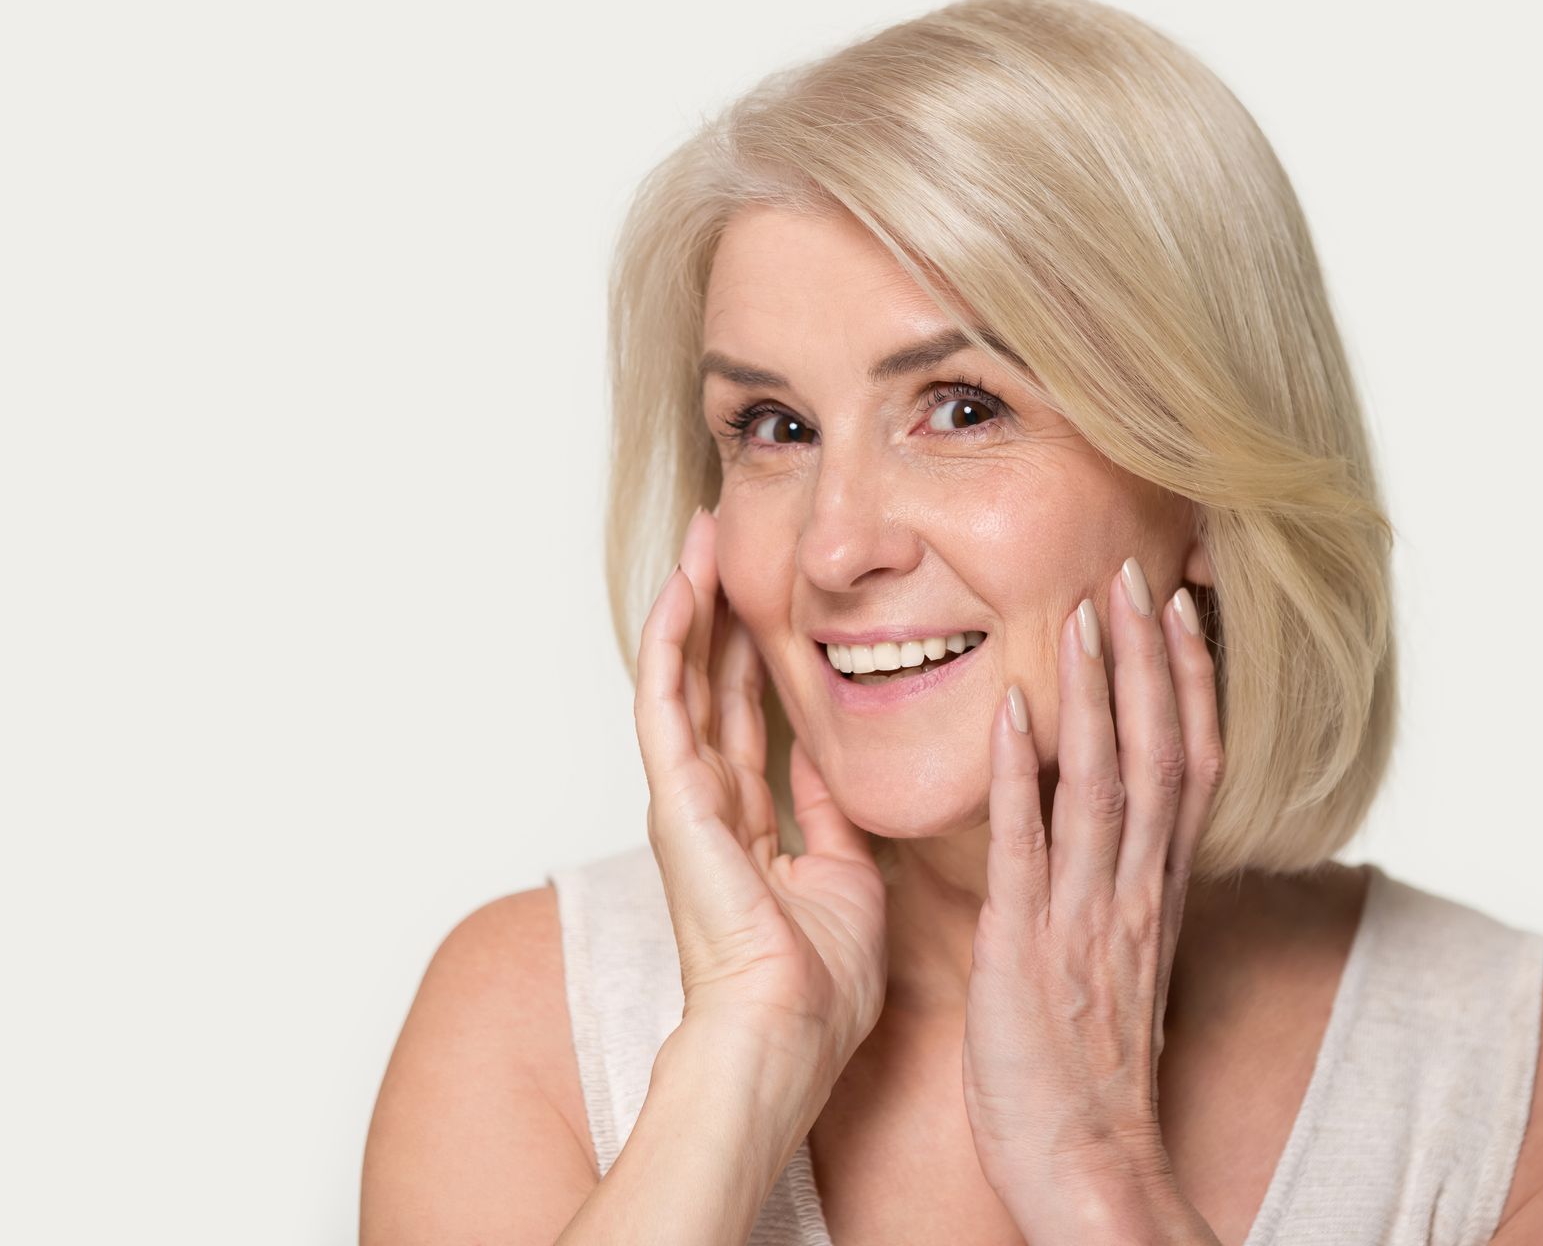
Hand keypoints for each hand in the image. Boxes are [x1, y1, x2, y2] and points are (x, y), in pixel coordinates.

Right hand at [634, 505, 886, 1070]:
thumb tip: (842, 773)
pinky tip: (682, 586)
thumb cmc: (818, 985)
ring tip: (702, 539)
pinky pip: (665, 701)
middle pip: (709, 687)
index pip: (747, 723)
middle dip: (721, 614)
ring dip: (691, 607)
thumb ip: (838, 819)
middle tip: (728, 543)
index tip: (773, 602)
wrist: (788, 1030)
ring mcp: (684, 799)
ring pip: (681, 680)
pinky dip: (671, 640)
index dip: (755, 662)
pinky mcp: (671, 797)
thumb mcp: (850, 879)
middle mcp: (709, 806)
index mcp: (750, 829)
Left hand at [960, 557, 1225, 1243]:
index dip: (1188, 684)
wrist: (1091, 1166)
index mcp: (1157, 894)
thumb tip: (1112, 840)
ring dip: (1095, 693)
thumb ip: (1120, 894)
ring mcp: (1086, 916)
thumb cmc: (1093, 1073)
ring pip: (1105, 783)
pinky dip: (1025, 775)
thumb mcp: (1121, 968)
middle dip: (1149, 660)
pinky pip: (1030, 846)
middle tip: (1138, 572)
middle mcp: (1135, 892)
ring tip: (1086, 611)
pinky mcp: (1029, 947)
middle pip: (1159, 754)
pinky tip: (1014, 709)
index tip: (1181, 611)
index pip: (1190, 767)